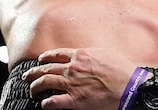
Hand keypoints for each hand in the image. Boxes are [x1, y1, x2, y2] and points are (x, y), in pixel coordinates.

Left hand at [22, 47, 136, 109]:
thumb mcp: (107, 52)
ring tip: (31, 90)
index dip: (45, 58)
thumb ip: (92, 53)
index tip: (40, 60)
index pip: (56, 54)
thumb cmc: (122, 69)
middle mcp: (72, 68)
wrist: (130, 86)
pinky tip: (44, 105)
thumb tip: (86, 54)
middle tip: (27, 76)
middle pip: (46, 68)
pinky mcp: (75, 100)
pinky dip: (47, 103)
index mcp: (80, 55)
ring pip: (45, 82)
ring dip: (35, 86)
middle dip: (33, 72)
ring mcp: (72, 84)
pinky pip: (54, 102)